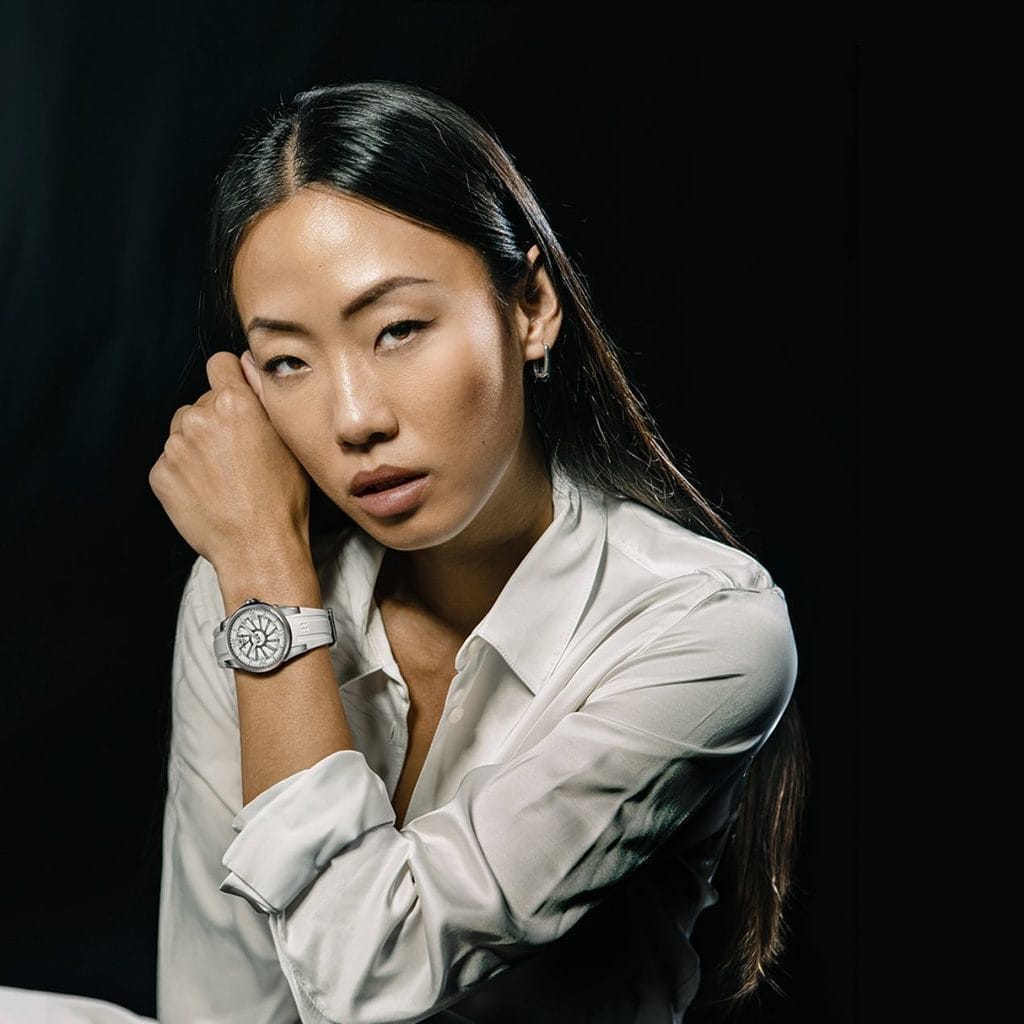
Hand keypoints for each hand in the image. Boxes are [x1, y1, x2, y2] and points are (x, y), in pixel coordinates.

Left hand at [149, 351, 310, 571]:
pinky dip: (185, 474)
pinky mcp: (160, 475)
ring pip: (184, 432)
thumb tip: (250, 368)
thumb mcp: (290, 442)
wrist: (259, 548)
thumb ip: (266, 399)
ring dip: (198, 447)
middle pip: (202, 403)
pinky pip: (170, 463)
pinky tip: (208, 493)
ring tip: (223, 477)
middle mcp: (200, 417)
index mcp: (235, 403)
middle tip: (239, 455)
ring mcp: (175, 447)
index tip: (236, 398)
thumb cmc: (284, 499)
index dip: (231, 379)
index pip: (220, 364)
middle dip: (216, 421)